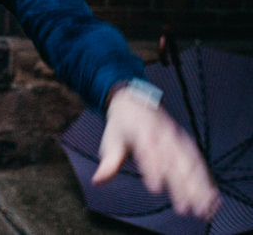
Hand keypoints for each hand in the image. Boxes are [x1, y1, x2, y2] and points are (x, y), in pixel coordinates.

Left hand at [93, 88, 220, 219]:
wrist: (134, 102)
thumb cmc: (122, 124)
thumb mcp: (111, 140)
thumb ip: (109, 163)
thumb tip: (97, 181)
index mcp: (142, 131)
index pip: (148, 151)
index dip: (152, 169)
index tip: (155, 187)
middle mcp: (163, 135)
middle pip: (174, 161)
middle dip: (181, 185)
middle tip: (184, 207)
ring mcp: (176, 138)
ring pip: (190, 163)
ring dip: (198, 186)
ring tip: (203, 207)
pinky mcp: (185, 143)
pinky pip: (198, 161)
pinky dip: (206, 179)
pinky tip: (211, 195)